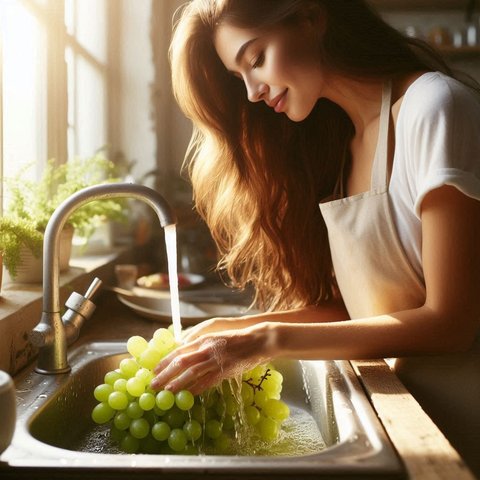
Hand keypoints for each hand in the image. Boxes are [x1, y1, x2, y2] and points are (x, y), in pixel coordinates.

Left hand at [150, 322, 271, 394]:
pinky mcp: (225, 370)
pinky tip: (187, 395)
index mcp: (203, 338)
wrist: (257, 340)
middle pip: (180, 361)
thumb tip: (185, 352)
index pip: (179, 350)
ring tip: (165, 391)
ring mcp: (215, 359)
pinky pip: (206, 381)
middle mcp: (206, 348)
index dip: (165, 360)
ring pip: (191, 372)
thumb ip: (201, 344)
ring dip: (176, 382)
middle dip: (165, 373)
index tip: (154, 369)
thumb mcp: (216, 337)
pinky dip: (195, 389)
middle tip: (153, 383)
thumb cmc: (237, 339)